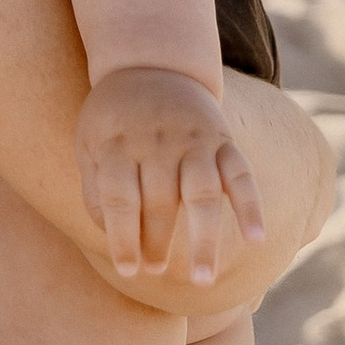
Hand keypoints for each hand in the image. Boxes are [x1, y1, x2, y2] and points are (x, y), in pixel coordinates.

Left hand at [76, 66, 266, 285]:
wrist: (152, 64)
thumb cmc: (113, 118)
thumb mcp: (88, 143)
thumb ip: (95, 191)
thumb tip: (112, 240)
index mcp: (117, 143)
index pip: (119, 199)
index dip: (123, 238)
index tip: (128, 271)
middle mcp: (157, 141)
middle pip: (160, 200)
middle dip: (157, 242)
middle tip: (156, 269)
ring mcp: (193, 140)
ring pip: (202, 193)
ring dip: (203, 239)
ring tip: (202, 280)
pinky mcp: (222, 139)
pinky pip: (241, 174)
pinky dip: (251, 206)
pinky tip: (256, 239)